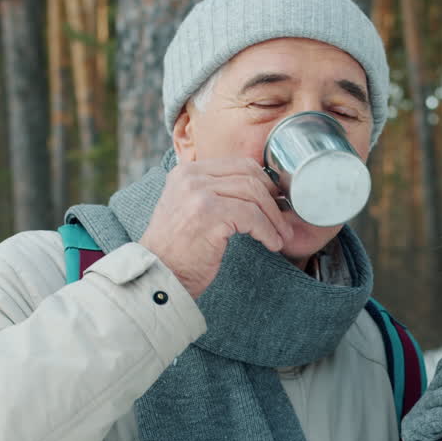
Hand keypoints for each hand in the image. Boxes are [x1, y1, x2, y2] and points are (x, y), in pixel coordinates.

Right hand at [139, 157, 292, 298]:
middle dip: (272, 198)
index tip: (275, 200)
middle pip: (249, 175)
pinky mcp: (209, 214)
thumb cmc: (178, 251)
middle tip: (283, 219)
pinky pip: (251, 216)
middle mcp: (191, 177)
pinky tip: (271, 243)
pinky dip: (267, 231)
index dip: (263, 182)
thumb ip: (214, 193)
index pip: (238, 164)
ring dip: (274, 217)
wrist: (158, 276)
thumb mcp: (189, 209)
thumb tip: (258, 190)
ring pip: (254, 194)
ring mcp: (198, 193)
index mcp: (186, 172)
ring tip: (280, 235)